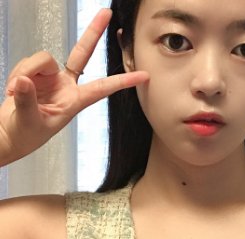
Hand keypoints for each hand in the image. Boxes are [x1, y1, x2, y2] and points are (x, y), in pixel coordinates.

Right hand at [0, 8, 148, 165]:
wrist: (8, 132)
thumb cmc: (24, 134)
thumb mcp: (29, 122)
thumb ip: (27, 101)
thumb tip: (24, 80)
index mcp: (75, 101)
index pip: (103, 88)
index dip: (123, 81)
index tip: (144, 75)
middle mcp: (66, 85)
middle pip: (82, 53)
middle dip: (93, 32)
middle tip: (107, 12)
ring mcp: (50, 77)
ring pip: (43, 58)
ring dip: (26, 71)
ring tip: (16, 93)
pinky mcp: (34, 72)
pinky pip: (28, 62)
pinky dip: (17, 73)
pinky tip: (13, 89)